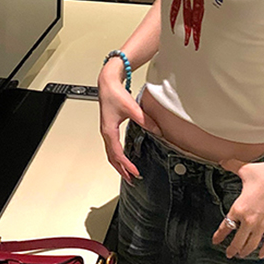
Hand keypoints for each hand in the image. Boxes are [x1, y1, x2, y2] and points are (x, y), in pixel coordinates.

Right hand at [97, 63, 161, 183]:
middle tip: (131, 180)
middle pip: (112, 158)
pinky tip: (124, 156)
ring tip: (128, 172)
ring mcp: (107, 131)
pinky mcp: (110, 127)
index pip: (117, 154)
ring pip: (111, 153)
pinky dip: (117, 155)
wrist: (107, 83)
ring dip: (118, 164)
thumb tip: (157, 130)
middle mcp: (106, 133)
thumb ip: (145, 120)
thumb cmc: (114, 94)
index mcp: (109, 131)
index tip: (135, 173)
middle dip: (121, 170)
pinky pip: (112, 146)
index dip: (126, 165)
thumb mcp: (132, 108)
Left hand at [211, 157, 263, 258]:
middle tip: (229, 253)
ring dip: (246, 251)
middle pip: (238, 241)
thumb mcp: (245, 169)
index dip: (219, 235)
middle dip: (232, 249)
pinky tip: (261, 253)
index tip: (216, 241)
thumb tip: (223, 161)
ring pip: (252, 245)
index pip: (226, 226)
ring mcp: (263, 224)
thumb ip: (231, 166)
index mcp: (239, 207)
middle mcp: (250, 219)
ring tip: (242, 254)